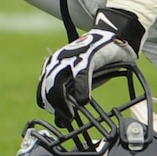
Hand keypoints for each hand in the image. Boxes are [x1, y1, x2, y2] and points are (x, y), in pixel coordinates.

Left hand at [36, 10, 141, 127]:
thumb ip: (72, 91)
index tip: (59, 117)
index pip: (43, 91)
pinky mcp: (86, 57)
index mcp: (54, 66)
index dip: (50, 106)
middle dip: (56, 107)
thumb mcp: (80, 77)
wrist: (113, 37)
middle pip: (48, 90)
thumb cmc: (97, 60)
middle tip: (66, 118)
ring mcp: (70, 59)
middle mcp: (58, 62)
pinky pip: (79, 78)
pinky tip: (86, 101)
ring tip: (71, 114)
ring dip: (64, 103)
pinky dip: (82, 92)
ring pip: (58, 85)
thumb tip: (63, 116)